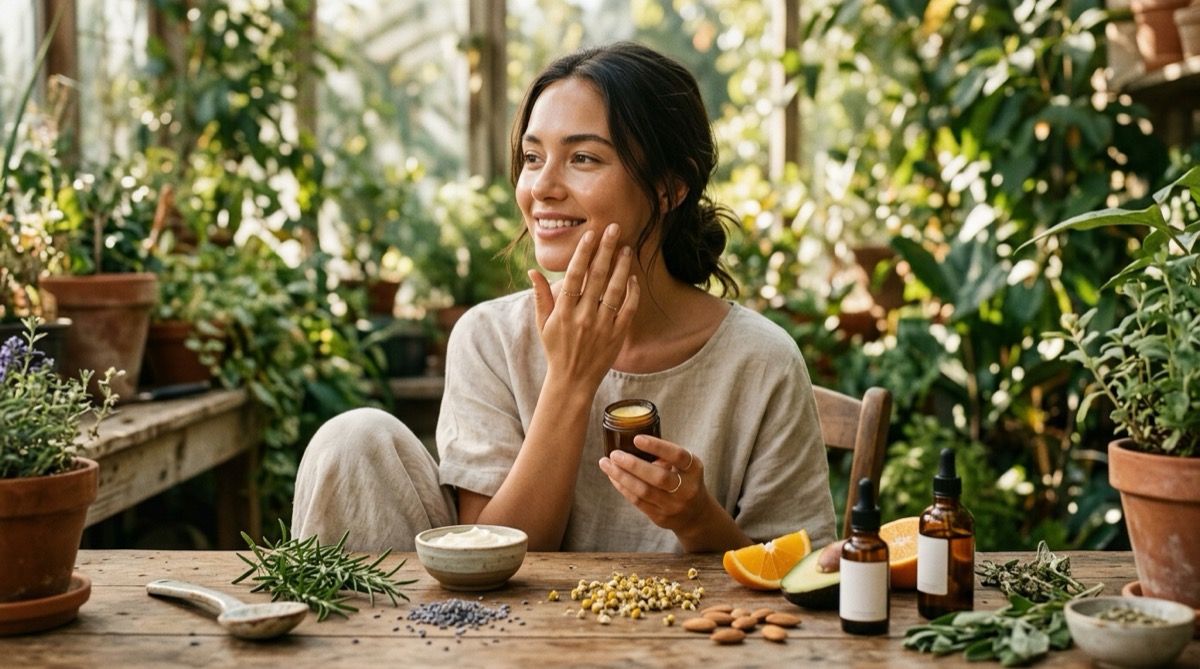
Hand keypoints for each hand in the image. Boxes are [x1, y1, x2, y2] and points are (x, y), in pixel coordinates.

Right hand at [528, 223, 639, 388]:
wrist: (572, 381)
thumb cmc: (556, 349)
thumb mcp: (542, 324)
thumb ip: (541, 296)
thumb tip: (532, 270)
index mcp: (563, 312)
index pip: (575, 275)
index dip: (583, 253)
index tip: (591, 234)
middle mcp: (583, 317)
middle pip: (597, 277)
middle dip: (606, 250)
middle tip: (615, 228)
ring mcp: (602, 327)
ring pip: (615, 290)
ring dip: (622, 267)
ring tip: (627, 248)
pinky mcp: (617, 336)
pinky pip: (628, 310)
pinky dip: (632, 293)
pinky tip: (633, 278)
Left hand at [598, 434, 705, 530]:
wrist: (696, 515)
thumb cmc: (684, 480)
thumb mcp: (685, 466)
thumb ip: (666, 456)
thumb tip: (632, 446)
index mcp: (694, 469)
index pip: (677, 456)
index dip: (657, 447)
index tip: (637, 439)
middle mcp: (687, 489)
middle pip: (658, 477)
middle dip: (633, 465)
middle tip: (614, 454)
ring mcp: (673, 506)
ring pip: (643, 491)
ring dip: (621, 476)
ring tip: (606, 464)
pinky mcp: (661, 517)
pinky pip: (638, 501)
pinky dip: (623, 487)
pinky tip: (613, 477)